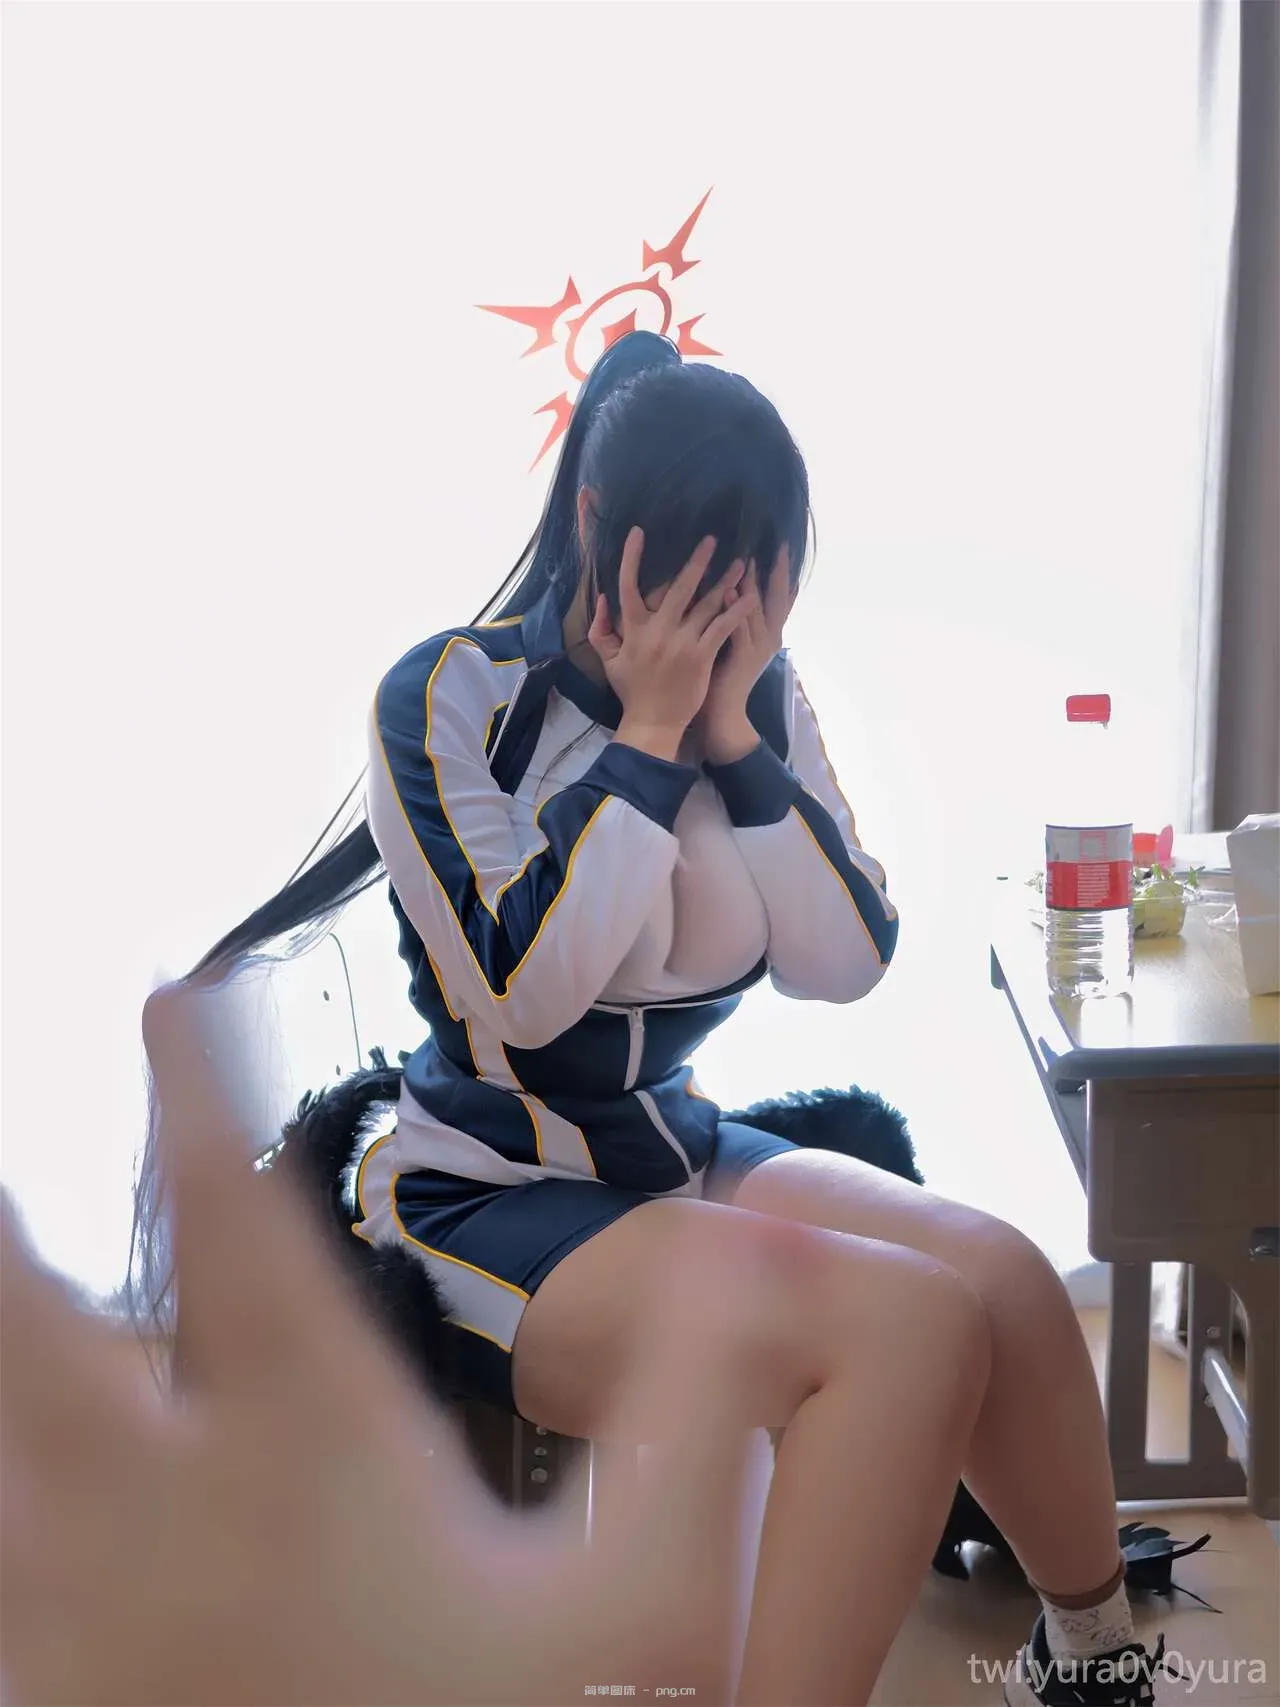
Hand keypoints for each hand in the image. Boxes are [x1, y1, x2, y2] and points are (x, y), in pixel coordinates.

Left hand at [0, 1083, 784, 1704]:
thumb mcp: (655, 1595)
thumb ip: (705, 1403)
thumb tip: (763, 1235)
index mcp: (311, 1454)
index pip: (240, 1221)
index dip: (198, 1083)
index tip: (172, 989)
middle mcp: (166, 1518)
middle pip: (34, 1326)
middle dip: (8, 1219)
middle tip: (6, 1137)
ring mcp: (80, 1619)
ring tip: (3, 1254)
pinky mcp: (52, 1692)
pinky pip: (0, 1571)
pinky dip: (0, 1490)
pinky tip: (20, 1465)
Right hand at [589, 529, 755, 762]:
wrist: (653, 722)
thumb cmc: (632, 690)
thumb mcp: (609, 660)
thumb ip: (601, 628)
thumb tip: (601, 597)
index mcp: (633, 629)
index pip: (628, 586)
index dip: (632, 558)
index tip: (638, 532)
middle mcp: (658, 631)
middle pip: (679, 588)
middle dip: (697, 562)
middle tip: (712, 540)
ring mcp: (681, 643)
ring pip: (706, 604)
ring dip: (725, 581)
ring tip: (742, 563)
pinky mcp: (701, 656)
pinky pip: (722, 628)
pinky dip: (737, 611)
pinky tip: (751, 596)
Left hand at [696, 545, 793, 765]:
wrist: (722, 714)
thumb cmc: (722, 675)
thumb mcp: (733, 641)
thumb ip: (734, 616)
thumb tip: (727, 585)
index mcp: (768, 634)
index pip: (779, 598)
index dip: (783, 574)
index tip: (784, 547)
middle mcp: (769, 638)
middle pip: (778, 599)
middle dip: (779, 572)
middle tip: (781, 545)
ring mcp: (758, 648)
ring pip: (758, 609)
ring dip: (754, 582)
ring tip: (750, 556)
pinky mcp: (742, 658)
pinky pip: (739, 627)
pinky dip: (735, 607)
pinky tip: (727, 588)